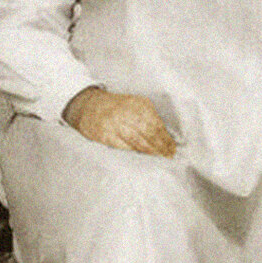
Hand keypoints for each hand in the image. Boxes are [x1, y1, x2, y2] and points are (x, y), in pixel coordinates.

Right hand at [62, 87, 176, 157]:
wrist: (88, 105)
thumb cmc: (117, 107)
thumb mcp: (135, 104)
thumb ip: (149, 117)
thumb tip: (166, 136)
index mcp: (139, 104)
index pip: (157, 124)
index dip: (166, 138)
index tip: (173, 148)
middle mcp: (128, 112)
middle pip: (149, 132)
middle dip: (161, 146)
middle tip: (169, 155)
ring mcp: (115, 123)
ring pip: (137, 140)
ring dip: (150, 151)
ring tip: (159, 158)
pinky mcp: (104, 134)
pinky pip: (122, 146)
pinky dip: (133, 152)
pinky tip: (141, 157)